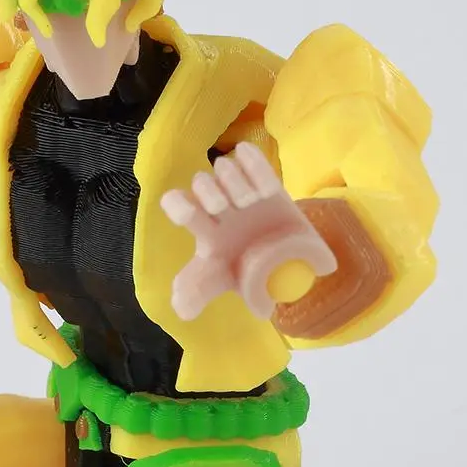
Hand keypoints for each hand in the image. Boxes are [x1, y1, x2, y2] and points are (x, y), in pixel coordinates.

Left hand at [161, 142, 335, 320]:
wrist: (289, 260)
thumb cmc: (248, 269)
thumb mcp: (223, 283)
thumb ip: (198, 294)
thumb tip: (181, 310)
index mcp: (204, 227)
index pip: (178, 204)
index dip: (177, 204)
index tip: (187, 215)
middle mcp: (217, 203)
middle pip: (201, 183)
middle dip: (209, 192)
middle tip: (225, 208)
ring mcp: (240, 188)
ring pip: (224, 167)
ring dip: (234, 181)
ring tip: (251, 201)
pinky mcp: (263, 177)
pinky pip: (250, 156)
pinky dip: (254, 164)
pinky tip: (266, 187)